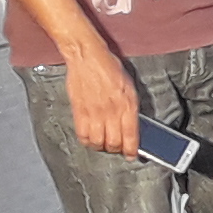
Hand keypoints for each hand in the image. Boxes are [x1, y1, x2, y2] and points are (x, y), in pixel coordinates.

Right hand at [63, 43, 140, 157]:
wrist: (88, 57)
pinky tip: (91, 139)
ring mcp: (94, 112)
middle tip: (119, 149)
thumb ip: (131, 107)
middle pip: (114, 142)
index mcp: (127, 104)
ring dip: (102, 147)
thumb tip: (133, 125)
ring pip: (98, 142)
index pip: (131, 135)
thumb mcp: (129, 87)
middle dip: (118, 150)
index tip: (133, 155)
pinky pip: (82, 134)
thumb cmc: (110, 68)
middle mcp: (111, 110)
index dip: (132, 150)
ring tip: (105, 145)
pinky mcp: (79, 110)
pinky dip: (87, 141)